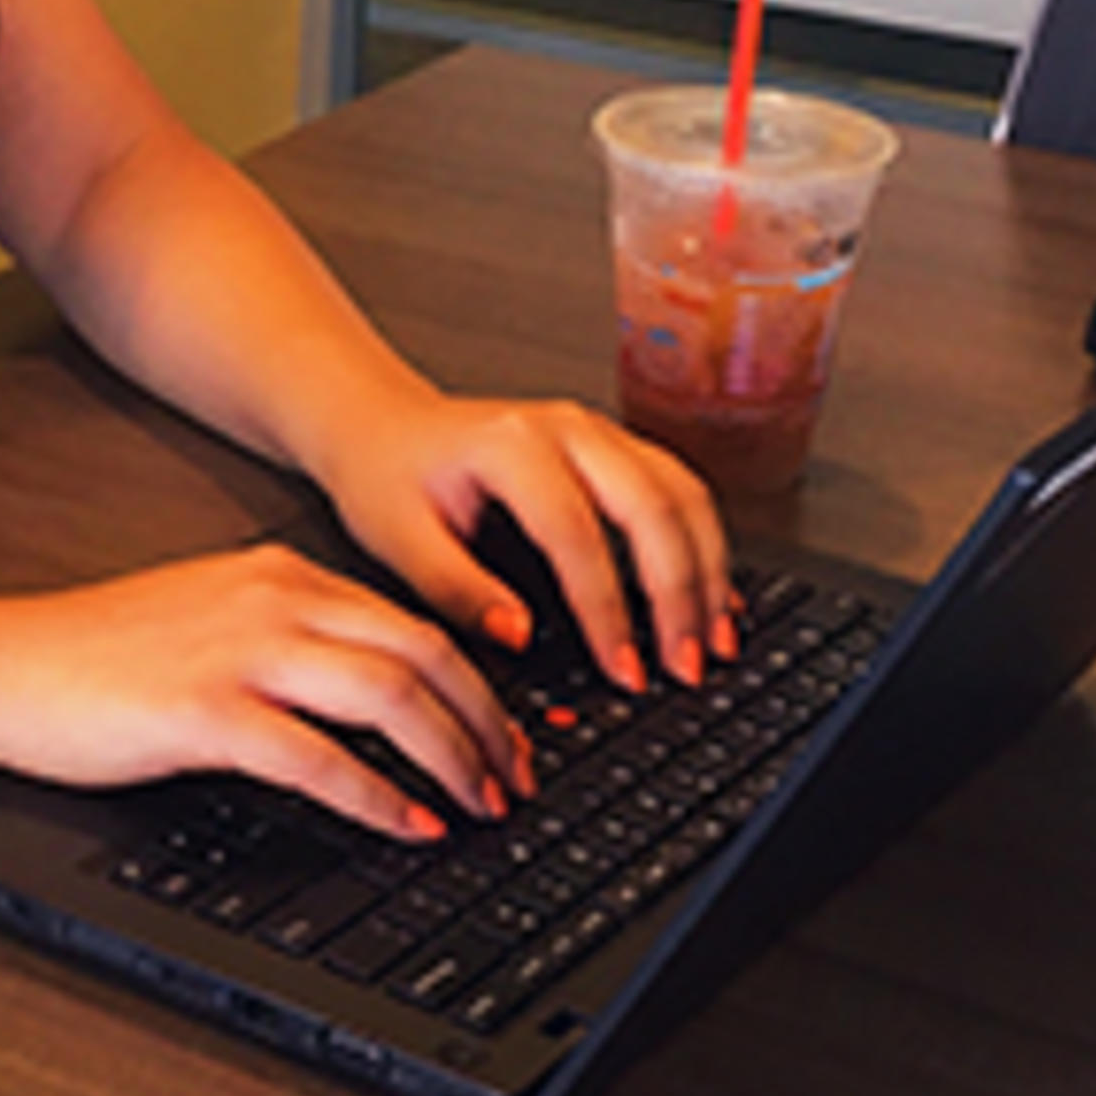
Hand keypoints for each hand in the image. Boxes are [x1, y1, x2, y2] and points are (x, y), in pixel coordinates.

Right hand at [0, 545, 533, 838]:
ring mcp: (240, 651)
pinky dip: (378, 794)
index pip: (411, 622)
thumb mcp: (208, 624)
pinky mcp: (204, 712)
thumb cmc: (92, 657)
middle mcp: (273, 599)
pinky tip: (404, 822)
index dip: (477, 684)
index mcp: (279, 576)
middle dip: (487, 723)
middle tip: (515, 779)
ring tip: (477, 803)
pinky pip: (320, 755)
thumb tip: (369, 698)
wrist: (1, 663)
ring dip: (451, 755)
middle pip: (423, 652)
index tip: (507, 734)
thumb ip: (287, 644)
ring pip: (389, 693)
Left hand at [319, 384, 734, 692]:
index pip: (576, 534)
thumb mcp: (398, 541)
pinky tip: (712, 596)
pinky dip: (703, 545)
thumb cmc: (388, 476)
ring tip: (712, 640)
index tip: (622, 670)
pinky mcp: (615, 447)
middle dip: (680, 593)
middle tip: (686, 665)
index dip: (606, 610)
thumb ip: (458, 591)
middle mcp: (566, 428)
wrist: (383, 426)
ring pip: (682, 493)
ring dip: (708, 570)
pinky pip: (680, 490)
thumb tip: (521, 636)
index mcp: (510, 446)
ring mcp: (598, 431)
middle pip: (653, 505)